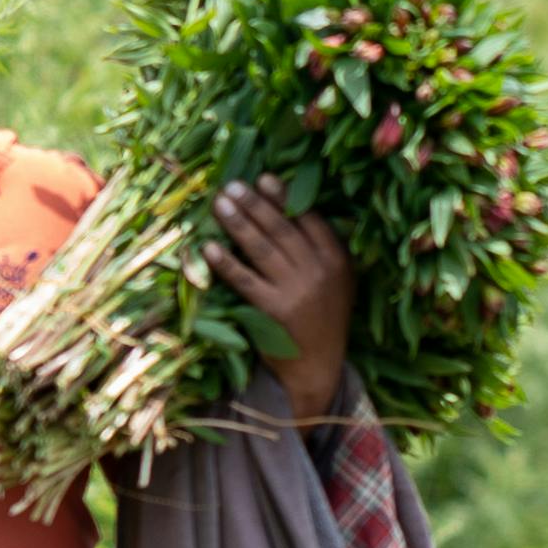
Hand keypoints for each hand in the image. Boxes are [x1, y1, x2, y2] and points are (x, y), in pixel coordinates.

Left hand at [215, 178, 355, 413]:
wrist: (318, 368)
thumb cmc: (323, 320)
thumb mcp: (338, 283)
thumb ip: (322, 251)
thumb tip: (288, 209)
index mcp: (338, 261)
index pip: (309, 220)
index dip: (284, 198)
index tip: (264, 179)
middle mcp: (319, 273)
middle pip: (282, 229)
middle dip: (255, 203)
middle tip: (233, 185)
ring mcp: (296, 292)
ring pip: (262, 248)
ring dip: (238, 222)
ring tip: (220, 202)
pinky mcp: (273, 312)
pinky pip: (244, 280)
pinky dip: (226, 262)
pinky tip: (210, 246)